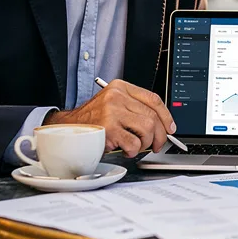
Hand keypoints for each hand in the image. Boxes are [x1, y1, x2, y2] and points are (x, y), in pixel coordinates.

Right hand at [48, 80, 175, 156]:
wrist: (67, 129)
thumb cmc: (92, 121)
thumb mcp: (113, 106)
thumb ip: (134, 109)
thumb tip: (162, 125)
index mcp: (120, 87)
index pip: (153, 99)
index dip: (166, 116)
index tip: (170, 128)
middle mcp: (117, 96)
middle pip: (153, 116)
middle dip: (160, 136)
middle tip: (156, 145)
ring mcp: (112, 111)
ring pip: (147, 129)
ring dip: (145, 144)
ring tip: (135, 146)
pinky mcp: (108, 128)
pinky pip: (134, 143)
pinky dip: (132, 151)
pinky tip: (123, 149)